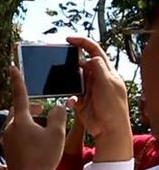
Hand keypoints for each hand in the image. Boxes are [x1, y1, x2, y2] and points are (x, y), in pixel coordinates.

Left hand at [3, 66, 66, 169]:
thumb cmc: (42, 158)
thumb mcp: (56, 135)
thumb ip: (57, 116)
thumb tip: (57, 107)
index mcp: (20, 121)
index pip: (19, 95)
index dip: (18, 80)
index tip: (12, 67)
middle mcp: (10, 127)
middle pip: (19, 110)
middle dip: (32, 106)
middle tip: (44, 107)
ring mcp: (7, 138)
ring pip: (18, 122)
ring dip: (30, 119)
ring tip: (45, 126)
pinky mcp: (8, 148)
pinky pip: (17, 133)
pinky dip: (27, 130)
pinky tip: (38, 138)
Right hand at [65, 37, 131, 161]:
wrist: (109, 129)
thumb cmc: (113, 106)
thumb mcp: (107, 84)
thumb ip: (99, 68)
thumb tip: (90, 57)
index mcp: (106, 72)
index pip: (94, 51)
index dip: (82, 43)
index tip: (68, 40)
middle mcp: (96, 79)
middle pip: (80, 65)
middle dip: (69, 64)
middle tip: (57, 64)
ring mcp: (88, 90)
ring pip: (73, 81)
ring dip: (67, 83)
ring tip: (60, 84)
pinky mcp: (81, 102)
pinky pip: (71, 96)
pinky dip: (69, 99)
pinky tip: (71, 102)